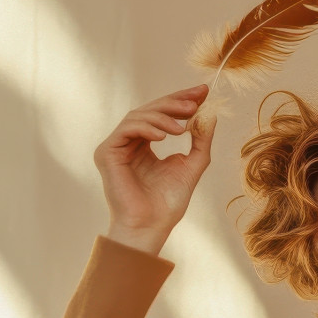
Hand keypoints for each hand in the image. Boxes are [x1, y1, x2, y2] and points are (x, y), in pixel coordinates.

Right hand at [94, 83, 215, 254]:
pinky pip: (127, 129)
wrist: (151, 226)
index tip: (202, 92)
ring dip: (163, 116)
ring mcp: (116, 146)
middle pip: (150, 110)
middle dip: (174, 102)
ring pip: (138, 116)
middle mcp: (129, 143)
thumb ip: (200, 140)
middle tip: (196, 100)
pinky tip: (164, 135)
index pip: (162, 116)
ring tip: (183, 125)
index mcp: (145, 146)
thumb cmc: (168, 204)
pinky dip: (147, 127)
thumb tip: (211, 115)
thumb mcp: (191, 166)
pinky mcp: (106, 152)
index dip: (181, 101)